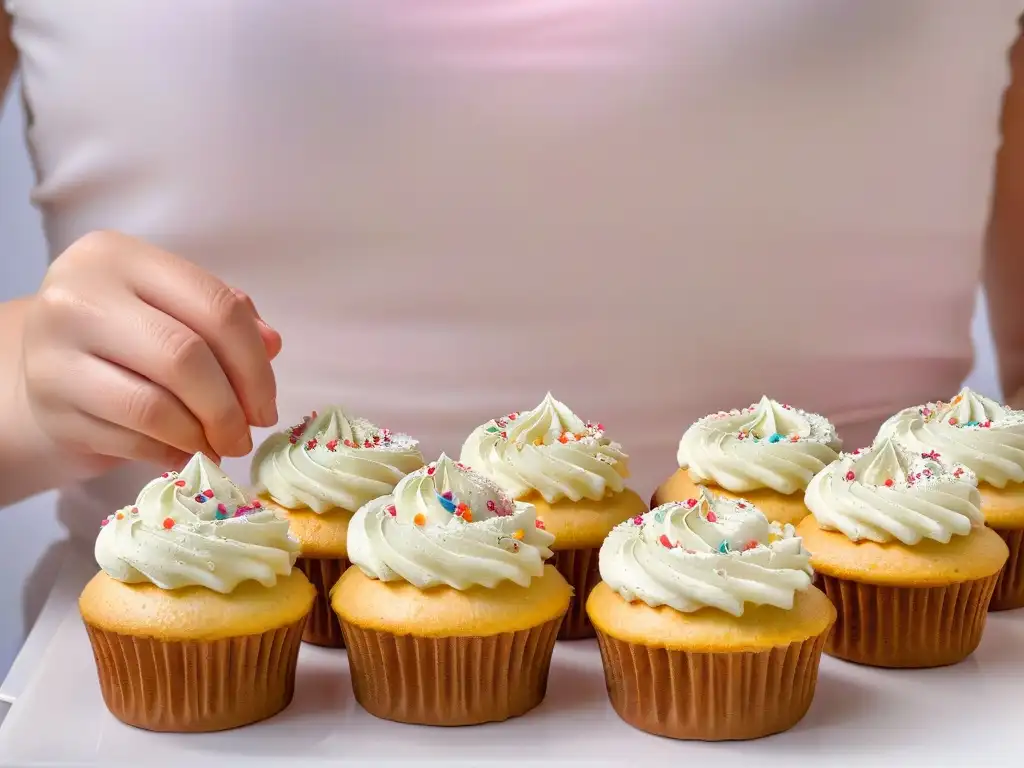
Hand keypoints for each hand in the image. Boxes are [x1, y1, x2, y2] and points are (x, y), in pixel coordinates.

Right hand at [20, 231, 280, 475]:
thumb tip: (272, 345)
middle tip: (246, 434)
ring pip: (154, 407)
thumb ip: (225, 318)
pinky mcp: (51, 407)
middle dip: (229, 408)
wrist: (46, 367)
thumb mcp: (172, 307)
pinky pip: (130, 440)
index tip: (267, 405)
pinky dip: (169, 452)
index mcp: (119, 257)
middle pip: (184, 357)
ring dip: (201, 437)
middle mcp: (79, 296)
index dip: (255, 364)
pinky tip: (184, 453)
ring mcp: (54, 353)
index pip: (215, 306)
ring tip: (219, 447)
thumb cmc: (125, 334)